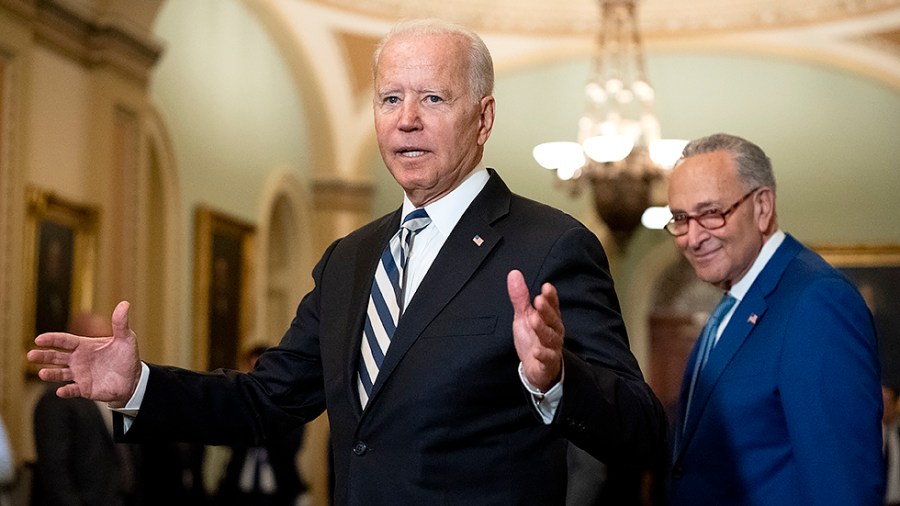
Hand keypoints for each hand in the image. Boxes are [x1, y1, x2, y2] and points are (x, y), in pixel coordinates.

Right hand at [26, 301, 141, 404]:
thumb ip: (120, 323)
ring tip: (42, 373)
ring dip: (51, 374)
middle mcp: (78, 360)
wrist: (134, 379)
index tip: (39, 339)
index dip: (52, 339)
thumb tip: (124, 304)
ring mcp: (80, 375)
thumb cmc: (127, 357)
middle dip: (43, 355)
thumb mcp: (126, 338)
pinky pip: (72, 390)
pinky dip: (66, 391)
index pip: (64, 341)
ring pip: (60, 374)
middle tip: (30, 355)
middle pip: (56, 356)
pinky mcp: (84, 389)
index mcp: (85, 346)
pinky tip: (60, 391)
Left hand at [507, 269, 563, 391]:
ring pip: (551, 338)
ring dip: (543, 329)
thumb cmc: (532, 339)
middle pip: (553, 320)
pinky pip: (548, 359)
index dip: (551, 297)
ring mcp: (552, 348)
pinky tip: (536, 351)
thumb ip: (520, 297)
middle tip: (538, 300)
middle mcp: (554, 332)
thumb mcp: (523, 316)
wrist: (536, 368)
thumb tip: (514, 274)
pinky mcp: (547, 363)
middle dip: (546, 310)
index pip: (552, 305)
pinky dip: (543, 355)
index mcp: (549, 319)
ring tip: (534, 321)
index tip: (546, 287)